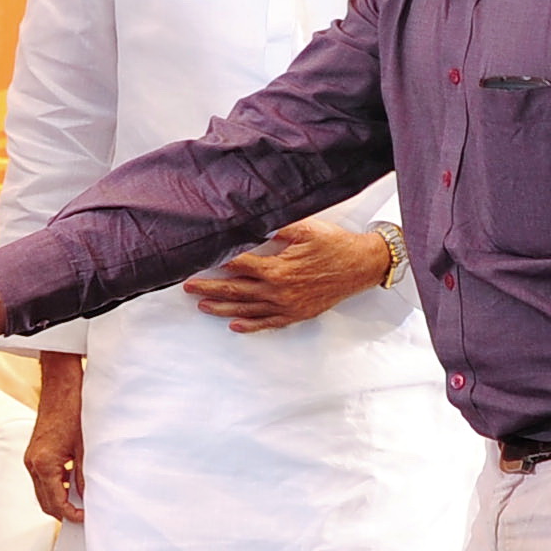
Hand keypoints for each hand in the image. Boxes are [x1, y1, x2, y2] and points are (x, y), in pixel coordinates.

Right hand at [23, 353, 84, 521]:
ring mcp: (31, 458)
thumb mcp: (84, 448)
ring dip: (57, 500)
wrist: (61, 388)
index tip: (85, 518)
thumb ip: (84, 477)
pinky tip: (71, 484)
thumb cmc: (72, 411)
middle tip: (82, 515)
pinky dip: (53, 486)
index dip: (71, 514)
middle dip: (62, 512)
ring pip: (41, 491)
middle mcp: (32, 463)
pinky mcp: (33, 452)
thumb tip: (87, 497)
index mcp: (44, 464)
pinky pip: (40, 478)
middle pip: (44, 502)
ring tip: (78, 502)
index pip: (56, 502)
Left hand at [180, 219, 389, 331]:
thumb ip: (275, 228)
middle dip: (209, 288)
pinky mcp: (298, 314)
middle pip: (236, 290)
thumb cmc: (334, 244)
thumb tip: (250, 226)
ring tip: (202, 305)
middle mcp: (279, 291)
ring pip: (248, 310)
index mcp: (277, 268)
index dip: (216, 263)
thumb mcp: (305, 228)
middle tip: (187, 287)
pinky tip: (234, 325)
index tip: (196, 262)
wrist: (363, 266)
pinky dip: (250, 325)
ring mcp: (288, 306)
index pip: (238, 266)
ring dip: (223, 307)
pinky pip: (269, 323)